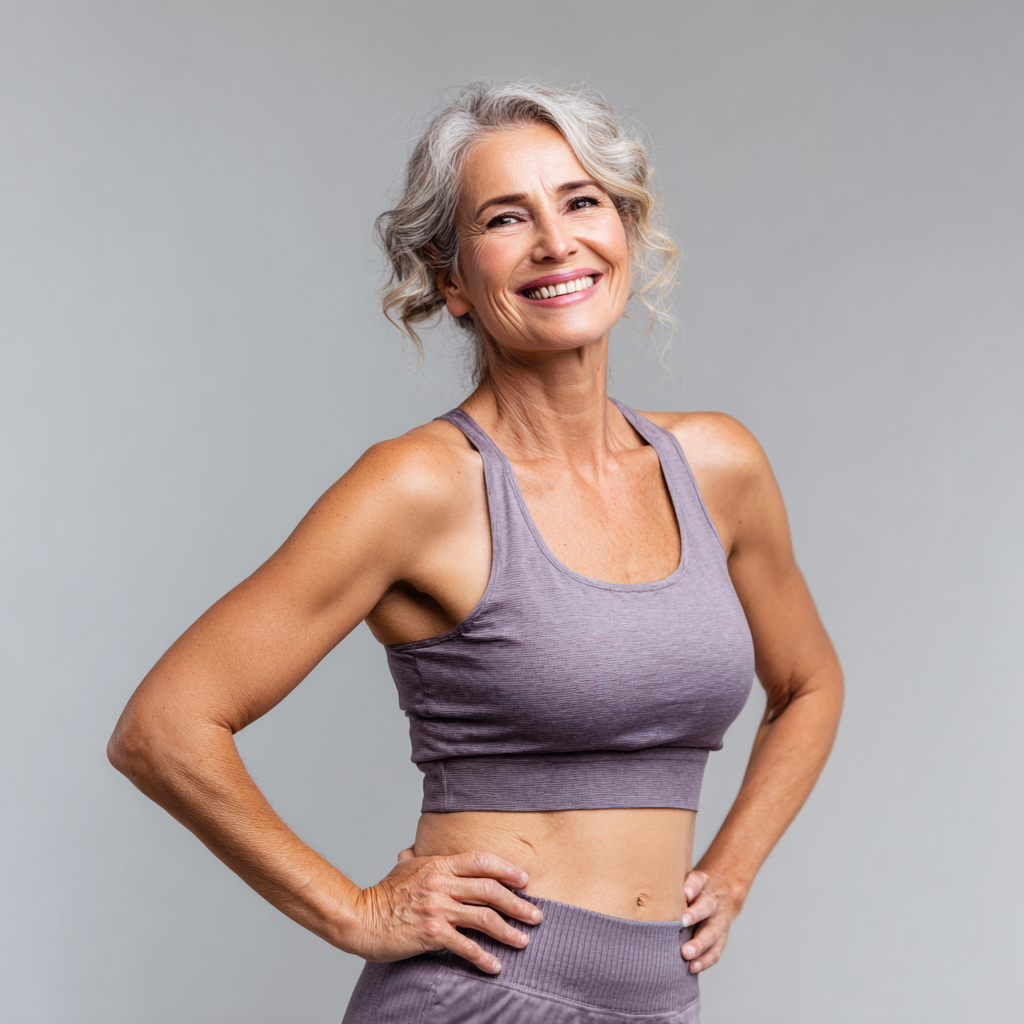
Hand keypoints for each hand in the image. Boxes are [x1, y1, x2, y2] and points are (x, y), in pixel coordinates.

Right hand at [345, 847, 542, 974]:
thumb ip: (416, 858)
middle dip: (518, 903)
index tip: (525, 881)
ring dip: (508, 931)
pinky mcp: (431, 933)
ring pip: (484, 917)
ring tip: (524, 941)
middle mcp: (441, 883)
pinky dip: (484, 957)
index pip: (482, 861)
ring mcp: (437, 907)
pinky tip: (495, 965)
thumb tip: (414, 848)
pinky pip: (465, 945)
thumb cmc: (382, 894)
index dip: (507, 869)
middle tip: (536, 915)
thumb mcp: (403, 868)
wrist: (359, 917)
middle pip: (490, 889)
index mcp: (438, 864)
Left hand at [679, 868, 742, 973]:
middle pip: (707, 907)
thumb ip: (669, 885)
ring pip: (713, 932)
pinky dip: (704, 960)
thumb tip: (646, 895)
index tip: (684, 894)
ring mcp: (719, 920)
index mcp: (702, 883)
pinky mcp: (721, 938)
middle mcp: (712, 900)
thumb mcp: (682, 880)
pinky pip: (715, 950)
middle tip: (682, 923)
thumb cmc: (690, 891)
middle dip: (695, 915)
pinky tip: (693, 967)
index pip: (698, 881)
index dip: (692, 887)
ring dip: (700, 944)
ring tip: (686, 953)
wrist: (720, 897)